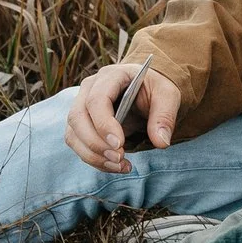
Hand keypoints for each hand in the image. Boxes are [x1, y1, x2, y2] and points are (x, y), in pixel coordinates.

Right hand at [63, 62, 180, 172]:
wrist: (146, 91)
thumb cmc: (155, 90)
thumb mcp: (168, 96)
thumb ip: (165, 116)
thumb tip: (161, 142)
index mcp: (110, 76)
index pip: (96, 100)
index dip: (104, 124)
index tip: (120, 145)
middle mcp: (89, 89)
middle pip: (77, 117)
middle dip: (96, 143)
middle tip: (119, 159)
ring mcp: (80, 106)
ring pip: (73, 134)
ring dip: (93, 155)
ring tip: (121, 166)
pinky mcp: (80, 124)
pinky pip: (78, 144)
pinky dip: (93, 159)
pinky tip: (115, 166)